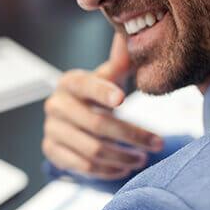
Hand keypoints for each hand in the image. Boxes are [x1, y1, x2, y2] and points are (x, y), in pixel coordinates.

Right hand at [42, 33, 163, 179]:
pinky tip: (125, 169)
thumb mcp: (109, 76)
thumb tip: (131, 39)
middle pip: (96, 124)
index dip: (103, 92)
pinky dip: (107, 170)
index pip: (86, 86)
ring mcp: (51, 129)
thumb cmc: (96, 94)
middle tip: (158, 143)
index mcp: (70, 82)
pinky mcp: (51, 151)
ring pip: (92, 149)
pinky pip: (82, 166)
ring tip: (144, 159)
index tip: (123, 99)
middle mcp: (55, 105)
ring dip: (122, 157)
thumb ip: (121, 60)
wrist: (71, 118)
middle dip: (131, 135)